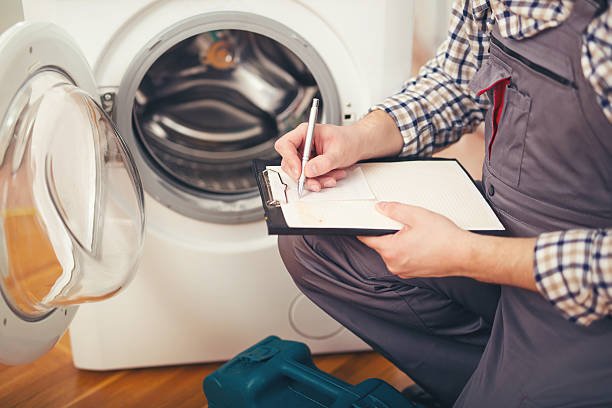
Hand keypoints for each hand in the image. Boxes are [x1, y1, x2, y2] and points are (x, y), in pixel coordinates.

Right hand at [274, 110, 403, 191]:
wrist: (358, 145)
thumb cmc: (349, 141)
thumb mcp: (338, 151)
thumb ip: (323, 162)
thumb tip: (308, 171)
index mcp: (305, 132)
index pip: (286, 144)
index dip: (289, 159)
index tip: (300, 172)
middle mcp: (302, 144)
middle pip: (289, 163)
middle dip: (303, 176)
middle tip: (316, 182)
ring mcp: (305, 156)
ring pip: (299, 174)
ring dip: (315, 180)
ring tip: (332, 178)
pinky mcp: (310, 166)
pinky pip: (309, 178)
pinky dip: (320, 181)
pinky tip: (332, 177)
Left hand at [358, 202, 468, 278]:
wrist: (463, 255)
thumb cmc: (444, 239)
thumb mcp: (416, 215)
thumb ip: (394, 210)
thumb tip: (381, 208)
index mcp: (391, 250)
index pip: (367, 238)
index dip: (365, 227)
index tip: (366, 221)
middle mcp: (394, 264)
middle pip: (381, 244)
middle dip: (389, 232)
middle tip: (406, 225)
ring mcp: (403, 271)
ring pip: (393, 252)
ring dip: (400, 242)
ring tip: (418, 235)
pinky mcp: (412, 273)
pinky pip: (403, 258)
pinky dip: (408, 250)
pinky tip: (422, 243)